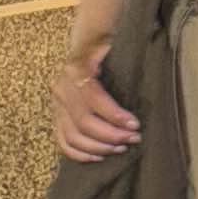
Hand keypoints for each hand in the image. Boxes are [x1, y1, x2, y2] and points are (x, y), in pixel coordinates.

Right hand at [52, 42, 139, 161]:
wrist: (86, 41)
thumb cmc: (104, 45)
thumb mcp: (112, 44)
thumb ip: (122, 56)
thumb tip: (141, 68)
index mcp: (75, 70)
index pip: (94, 99)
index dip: (115, 116)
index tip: (135, 125)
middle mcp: (61, 88)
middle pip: (83, 122)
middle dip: (111, 135)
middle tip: (133, 138)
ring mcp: (56, 104)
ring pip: (73, 136)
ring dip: (99, 147)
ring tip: (121, 148)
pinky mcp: (56, 115)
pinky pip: (62, 141)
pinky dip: (80, 154)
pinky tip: (99, 157)